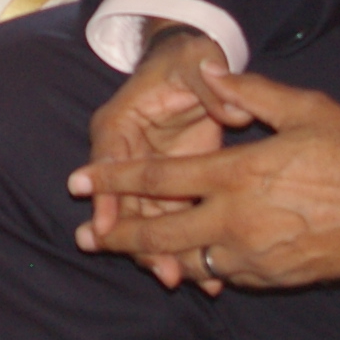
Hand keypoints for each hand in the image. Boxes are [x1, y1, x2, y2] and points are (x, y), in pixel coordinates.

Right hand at [70, 26, 246, 290]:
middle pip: (124, 204)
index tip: (106, 226)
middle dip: (137, 240)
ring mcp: (149, 175)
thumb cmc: (188, 59)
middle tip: (162, 269)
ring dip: (160, 251)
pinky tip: (209, 275)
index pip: (108, 161)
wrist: (195, 64)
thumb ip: (210, 83)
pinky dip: (186, 246)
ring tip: (183, 280)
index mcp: (121, 122)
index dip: (105, 194)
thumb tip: (233, 109)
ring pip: (147, 221)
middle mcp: (128, 154)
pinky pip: (173, 222)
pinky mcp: (173, 187)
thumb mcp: (196, 62)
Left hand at [72, 70, 339, 291]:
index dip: (113, 181)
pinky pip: (228, 275)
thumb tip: (211, 71)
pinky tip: (198, 261)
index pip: (159, 179)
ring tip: (136, 254)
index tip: (78, 182)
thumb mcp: (302, 108)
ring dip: (162, 258)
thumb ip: (249, 92)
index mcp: (238, 175)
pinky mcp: (276, 279)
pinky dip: (208, 267)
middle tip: (89, 239)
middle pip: (161, 235)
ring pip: (191, 262)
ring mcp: (257, 256)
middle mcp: (238, 221)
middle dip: (119, 237)